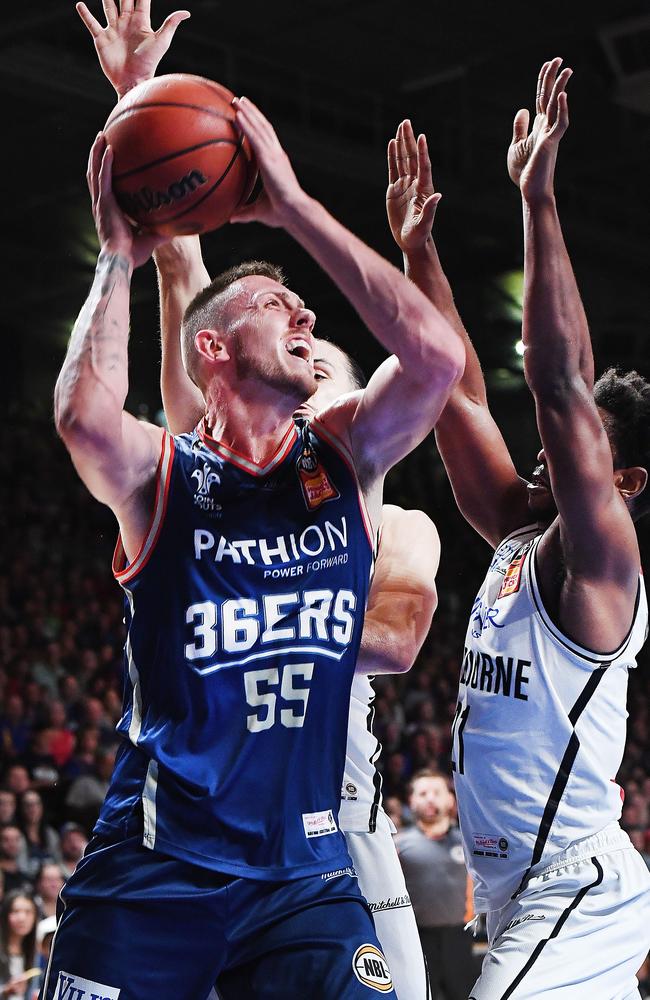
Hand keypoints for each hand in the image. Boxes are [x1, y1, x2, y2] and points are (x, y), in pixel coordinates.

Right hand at [76, 0, 189, 98]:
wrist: (132, 81)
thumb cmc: (149, 63)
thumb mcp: (161, 41)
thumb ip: (170, 24)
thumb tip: (187, 12)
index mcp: (140, 22)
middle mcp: (126, 23)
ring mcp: (113, 30)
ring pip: (108, 6)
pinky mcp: (102, 39)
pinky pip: (92, 23)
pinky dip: (85, 14)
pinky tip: (80, 5)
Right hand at [87, 132, 167, 266]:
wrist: (121, 261)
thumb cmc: (133, 255)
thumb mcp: (151, 238)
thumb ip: (162, 230)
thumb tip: (179, 227)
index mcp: (109, 210)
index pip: (104, 186)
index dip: (104, 172)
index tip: (109, 158)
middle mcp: (101, 204)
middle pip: (95, 173)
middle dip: (97, 155)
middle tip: (103, 138)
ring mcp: (101, 203)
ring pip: (94, 172)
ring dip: (96, 152)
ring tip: (101, 136)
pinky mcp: (104, 204)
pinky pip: (104, 179)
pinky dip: (105, 163)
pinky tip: (109, 149)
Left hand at [230, 97, 305, 227]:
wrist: (293, 212)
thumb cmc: (280, 214)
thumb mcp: (259, 211)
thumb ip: (245, 212)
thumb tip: (231, 218)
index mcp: (276, 163)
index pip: (266, 140)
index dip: (257, 126)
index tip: (247, 117)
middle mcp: (276, 154)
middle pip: (263, 127)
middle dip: (252, 112)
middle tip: (239, 100)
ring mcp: (274, 154)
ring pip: (260, 127)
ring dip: (248, 112)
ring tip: (236, 100)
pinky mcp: (270, 158)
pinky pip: (255, 138)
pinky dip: (246, 125)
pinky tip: (237, 115)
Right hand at [386, 120, 440, 252]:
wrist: (411, 241)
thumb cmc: (420, 234)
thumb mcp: (424, 224)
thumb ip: (430, 209)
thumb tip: (438, 196)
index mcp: (424, 189)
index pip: (423, 166)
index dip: (422, 152)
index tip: (422, 137)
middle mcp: (415, 183)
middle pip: (411, 157)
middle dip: (409, 140)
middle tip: (406, 122)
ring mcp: (404, 185)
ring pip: (402, 160)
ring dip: (401, 143)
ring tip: (400, 127)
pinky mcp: (394, 190)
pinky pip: (393, 169)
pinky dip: (392, 156)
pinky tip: (392, 144)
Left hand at [508, 58, 571, 200]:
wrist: (529, 190)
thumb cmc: (524, 171)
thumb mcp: (516, 145)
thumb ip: (520, 127)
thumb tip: (522, 110)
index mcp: (538, 126)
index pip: (541, 98)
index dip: (544, 81)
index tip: (548, 64)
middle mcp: (546, 127)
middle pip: (549, 97)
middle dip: (553, 78)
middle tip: (558, 58)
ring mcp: (550, 134)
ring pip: (556, 106)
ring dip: (560, 87)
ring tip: (566, 70)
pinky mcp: (550, 143)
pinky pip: (559, 124)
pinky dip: (560, 109)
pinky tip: (560, 95)